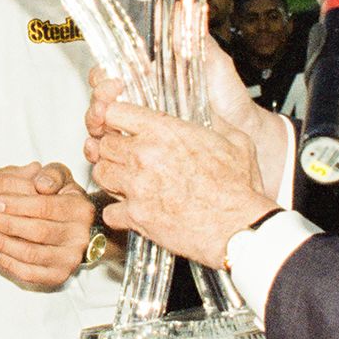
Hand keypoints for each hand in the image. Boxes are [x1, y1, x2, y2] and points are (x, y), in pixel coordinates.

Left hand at [0, 162, 98, 290]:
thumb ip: (52, 174)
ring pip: (32, 254)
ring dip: (5, 245)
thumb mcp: (59, 178)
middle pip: (39, 231)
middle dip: (9, 225)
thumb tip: (41, 184)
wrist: (69, 228)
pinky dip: (9, 264)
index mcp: (82, 210)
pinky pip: (30, 273)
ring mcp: (70, 260)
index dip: (18, 205)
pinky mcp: (59, 277)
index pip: (46, 207)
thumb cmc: (58, 198)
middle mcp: (81, 237)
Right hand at [0, 163, 92, 288]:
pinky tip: (38, 248)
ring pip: (7, 228)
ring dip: (32, 229)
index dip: (32, 185)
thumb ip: (5, 177)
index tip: (54, 188)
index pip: (7, 181)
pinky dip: (20, 248)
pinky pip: (1, 250)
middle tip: (61, 210)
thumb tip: (37, 168)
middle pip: (9, 203)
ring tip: (53, 229)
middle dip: (36, 206)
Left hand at [90, 63, 293, 228]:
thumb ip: (215, 122)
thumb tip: (212, 115)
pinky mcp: (135, 216)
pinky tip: (132, 210)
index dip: (114, 118)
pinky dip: (117, 212)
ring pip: (100, 174)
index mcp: (165, 131)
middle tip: (126, 157)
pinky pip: (109, 211)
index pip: (115, 111)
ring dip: (111, 177)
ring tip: (127, 181)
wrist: (239, 227)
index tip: (119, 125)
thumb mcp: (234, 140)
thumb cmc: (238, 188)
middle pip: (103, 144)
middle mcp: (145, 155)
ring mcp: (137, 186)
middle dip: (113, 149)